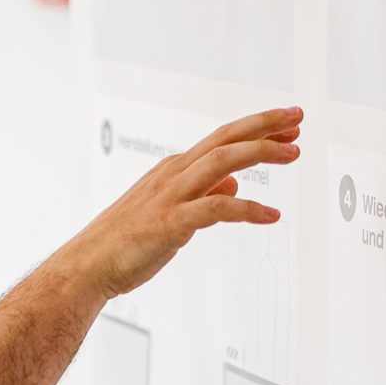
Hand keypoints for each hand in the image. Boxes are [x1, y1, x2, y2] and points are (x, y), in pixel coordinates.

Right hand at [57, 106, 301, 300]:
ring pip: (222, 162)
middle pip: (226, 138)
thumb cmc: (124, 241)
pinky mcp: (171, 223)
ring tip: (293, 155)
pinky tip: (271, 215)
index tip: (285, 124)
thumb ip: (202, 194)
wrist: (88, 265)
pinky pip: (217, 208)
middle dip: (264, 126)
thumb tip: (233, 183)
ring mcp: (171, 196)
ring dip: (260, 154)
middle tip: (297, 119)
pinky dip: (248, 208)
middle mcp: (172, 174)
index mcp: (172, 169)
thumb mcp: (169, 210)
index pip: (221, 138)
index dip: (256, 128)